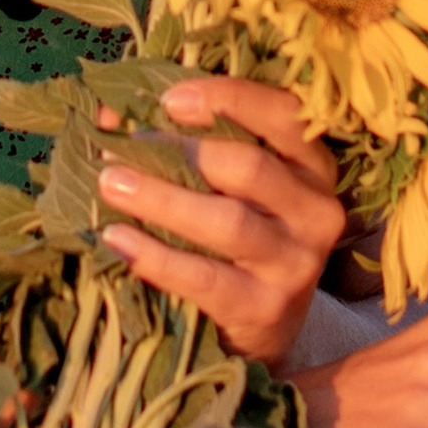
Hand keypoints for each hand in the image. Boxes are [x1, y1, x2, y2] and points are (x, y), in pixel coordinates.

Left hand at [96, 80, 344, 364]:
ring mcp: (296, 264)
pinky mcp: (266, 308)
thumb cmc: (238, 235)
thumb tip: (113, 112)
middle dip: (180, 153)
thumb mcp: (229, 186)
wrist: (264, 329)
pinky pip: (204, 277)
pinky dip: (156, 256)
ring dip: (161, 199)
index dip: (229, 98)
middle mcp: (317, 211)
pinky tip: (117, 239)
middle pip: (250, 167)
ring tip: (109, 184)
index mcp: (313, 166)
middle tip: (119, 150)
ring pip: (228, 221)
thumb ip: (188, 142)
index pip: (285, 115)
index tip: (169, 99)